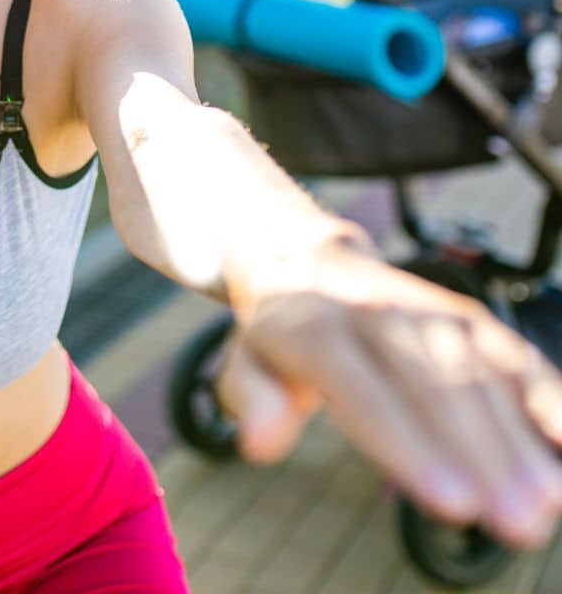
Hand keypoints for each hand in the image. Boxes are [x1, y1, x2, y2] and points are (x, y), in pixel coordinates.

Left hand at [215, 243, 561, 551]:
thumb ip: (251, 399)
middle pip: (429, 376)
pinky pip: (506, 347)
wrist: (301, 252)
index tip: (448, 501)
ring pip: (475, 363)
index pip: (355, 379)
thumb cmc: (277, 329)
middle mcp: (370, 307)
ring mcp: (421, 306)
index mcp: (308, 320)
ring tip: (547, 502)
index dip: (403, 437)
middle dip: (478, 449)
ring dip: (517, 433)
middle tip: (516, 521)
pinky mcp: (461, 313)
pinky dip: (543, 389)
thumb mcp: (243, 358)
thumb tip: (260, 443)